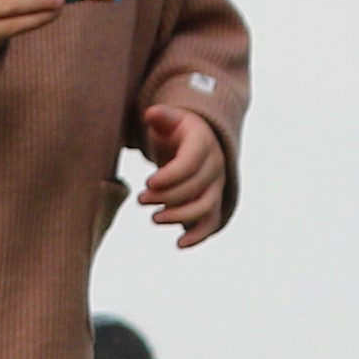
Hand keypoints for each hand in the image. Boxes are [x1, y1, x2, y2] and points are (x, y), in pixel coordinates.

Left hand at [139, 96, 233, 242]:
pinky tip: (179, 244)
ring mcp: (216, 185)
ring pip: (205, 206)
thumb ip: (161, 117)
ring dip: (180, 216)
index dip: (170, 176)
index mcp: (203, 143)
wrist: (197, 140)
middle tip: (141, 199)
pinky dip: (199, 235)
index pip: (191, 163)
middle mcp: (215, 165)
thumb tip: (151, 114)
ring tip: (154, 218)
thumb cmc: (176, 130)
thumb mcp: (170, 119)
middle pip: (196, 187)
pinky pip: (212, 222)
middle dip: (167, 196)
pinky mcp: (213, 201)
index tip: (148, 183)